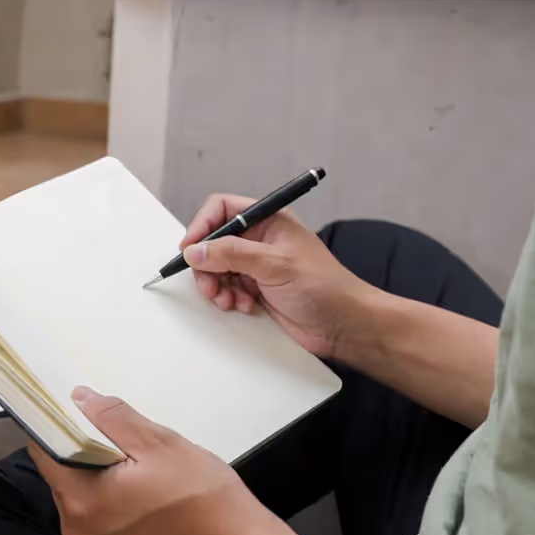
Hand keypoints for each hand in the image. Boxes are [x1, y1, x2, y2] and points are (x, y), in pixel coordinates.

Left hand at [30, 388, 332, 534]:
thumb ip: (111, 417)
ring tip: (141, 470)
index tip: (74, 412)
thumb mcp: (159, 444)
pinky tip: (145, 492)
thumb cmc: (206, 501)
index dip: (58, 426)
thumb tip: (80, 398)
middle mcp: (78, 532)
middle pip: (62, 475)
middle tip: (127, 446)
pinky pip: (97, 515)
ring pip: (81, 494)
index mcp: (81, 503)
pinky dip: (112, 498)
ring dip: (101, 476)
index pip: (45, 452)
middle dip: (87, 453)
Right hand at [179, 194, 375, 358]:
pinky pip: (226, 288)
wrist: (344, 325)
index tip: (191, 249)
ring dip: (216, 285)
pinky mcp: (255, 289)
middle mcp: (259, 240)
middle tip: (210, 283)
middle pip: (213, 242)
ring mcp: (256, 265)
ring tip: (228, 300)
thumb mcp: (275, 264)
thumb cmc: (324, 287)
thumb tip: (195, 250)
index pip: (222, 209)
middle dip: (206, 264)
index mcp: (268, 221)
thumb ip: (232, 254)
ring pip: (216, 268)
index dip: (202, 226)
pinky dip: (227, 299)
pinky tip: (243, 306)